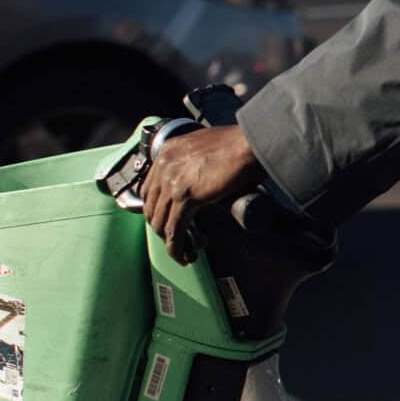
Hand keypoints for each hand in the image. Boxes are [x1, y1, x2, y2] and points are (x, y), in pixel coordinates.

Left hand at [140, 125, 262, 264]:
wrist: (251, 144)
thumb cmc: (240, 144)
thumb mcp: (207, 148)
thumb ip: (197, 162)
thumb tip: (203, 179)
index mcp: (167, 151)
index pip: (149, 188)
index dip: (156, 209)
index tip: (167, 220)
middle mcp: (164, 165)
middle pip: (151, 207)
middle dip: (162, 228)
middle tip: (179, 239)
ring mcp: (172, 181)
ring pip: (160, 222)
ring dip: (171, 242)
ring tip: (186, 251)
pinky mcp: (185, 197)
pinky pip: (175, 230)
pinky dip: (178, 248)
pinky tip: (186, 256)